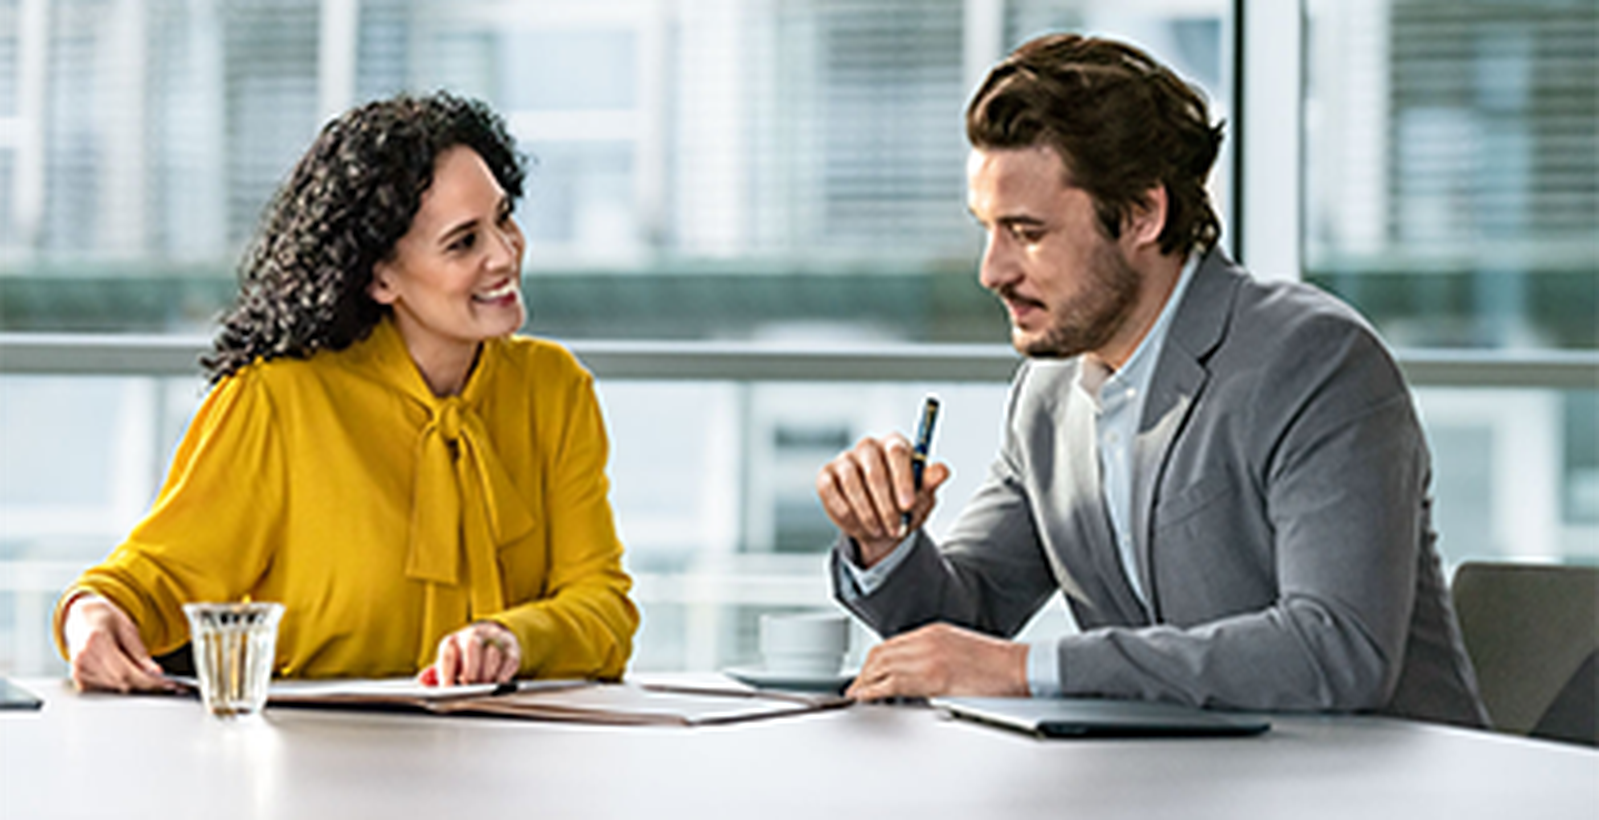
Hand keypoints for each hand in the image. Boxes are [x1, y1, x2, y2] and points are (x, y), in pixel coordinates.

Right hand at [63, 594, 178, 693]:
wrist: (83, 616)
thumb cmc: (106, 619)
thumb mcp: (128, 629)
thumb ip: (140, 652)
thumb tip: (155, 672)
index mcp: (96, 640)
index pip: (125, 671)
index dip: (148, 681)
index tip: (167, 684)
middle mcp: (83, 657)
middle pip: (120, 682)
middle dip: (143, 683)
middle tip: (161, 681)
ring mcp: (77, 668)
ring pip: (113, 688)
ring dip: (131, 684)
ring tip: (138, 670)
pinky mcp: (76, 676)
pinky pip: (103, 689)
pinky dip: (117, 684)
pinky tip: (122, 672)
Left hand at [420, 621, 520, 686]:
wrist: (491, 638)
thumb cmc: (465, 657)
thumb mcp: (448, 664)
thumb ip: (434, 674)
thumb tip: (422, 680)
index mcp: (454, 640)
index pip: (448, 652)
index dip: (446, 672)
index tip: (446, 689)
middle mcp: (473, 635)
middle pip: (472, 646)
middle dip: (470, 669)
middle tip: (468, 688)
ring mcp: (494, 638)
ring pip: (492, 652)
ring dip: (487, 673)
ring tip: (484, 689)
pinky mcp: (510, 646)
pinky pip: (509, 658)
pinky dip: (504, 673)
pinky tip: (499, 683)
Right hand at [816, 433, 951, 566]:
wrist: (883, 525)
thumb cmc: (905, 503)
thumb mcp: (922, 497)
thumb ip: (930, 482)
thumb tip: (942, 471)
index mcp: (895, 444)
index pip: (897, 452)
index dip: (902, 479)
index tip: (908, 505)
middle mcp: (868, 447)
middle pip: (873, 468)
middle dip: (885, 503)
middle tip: (895, 528)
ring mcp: (845, 460)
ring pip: (852, 483)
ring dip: (867, 512)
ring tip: (880, 531)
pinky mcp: (826, 476)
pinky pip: (832, 493)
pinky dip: (846, 513)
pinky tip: (858, 526)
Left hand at [846, 623, 1027, 700]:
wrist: (1020, 668)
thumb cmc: (997, 664)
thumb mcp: (959, 649)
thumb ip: (934, 655)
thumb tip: (914, 674)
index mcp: (933, 632)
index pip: (891, 644)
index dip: (873, 661)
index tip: (865, 674)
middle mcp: (927, 640)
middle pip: (881, 654)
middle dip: (863, 672)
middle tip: (855, 687)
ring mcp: (929, 657)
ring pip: (882, 666)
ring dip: (865, 682)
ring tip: (857, 695)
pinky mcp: (934, 677)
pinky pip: (894, 682)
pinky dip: (875, 690)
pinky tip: (867, 698)